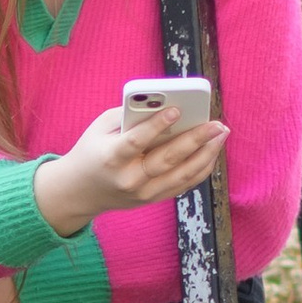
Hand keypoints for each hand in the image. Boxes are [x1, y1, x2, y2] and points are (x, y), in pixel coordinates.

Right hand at [34, 101, 230, 238]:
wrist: (79, 192)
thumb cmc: (93, 151)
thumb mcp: (100, 128)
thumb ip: (130, 115)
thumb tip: (165, 103)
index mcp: (111, 158)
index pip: (137, 142)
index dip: (157, 126)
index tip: (177, 109)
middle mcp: (129, 179)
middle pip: (167, 159)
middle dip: (195, 139)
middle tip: (216, 123)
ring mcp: (143, 193)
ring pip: (182, 175)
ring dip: (206, 153)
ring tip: (221, 134)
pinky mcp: (153, 199)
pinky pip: (184, 184)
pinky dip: (201, 168)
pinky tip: (212, 151)